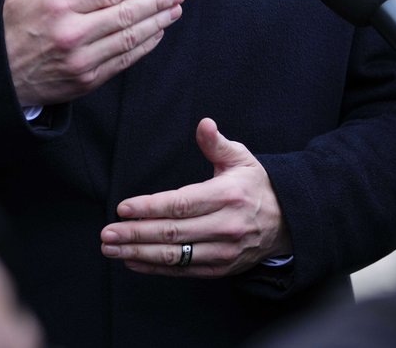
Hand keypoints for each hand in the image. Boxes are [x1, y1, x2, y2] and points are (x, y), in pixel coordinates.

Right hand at [4, 0, 184, 107]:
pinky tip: (157, 34)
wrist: (0, 77)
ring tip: (174, 10)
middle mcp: (73, 33)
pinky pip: (123, 61)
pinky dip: (144, 46)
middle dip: (157, 2)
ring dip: (157, 23)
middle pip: (126, 14)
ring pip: (129, 38)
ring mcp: (82, 59)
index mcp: (59, 5)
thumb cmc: (12, 28)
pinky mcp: (88, 80)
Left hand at [100, 118, 291, 276]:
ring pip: (175, 256)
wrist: (288, 222)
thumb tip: (204, 124)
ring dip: (138, 253)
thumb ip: (217, 143)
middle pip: (172, 233)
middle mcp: (225, 227)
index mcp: (227, 196)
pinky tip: (133, 261)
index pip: (181, 204)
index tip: (123, 208)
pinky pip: (183, 270)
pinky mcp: (221, 268)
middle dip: (135, 234)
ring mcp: (223, 251)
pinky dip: (155, 267)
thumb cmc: (257, 186)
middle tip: (106, 234)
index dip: (149, 208)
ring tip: (111, 249)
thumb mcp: (241, 159)